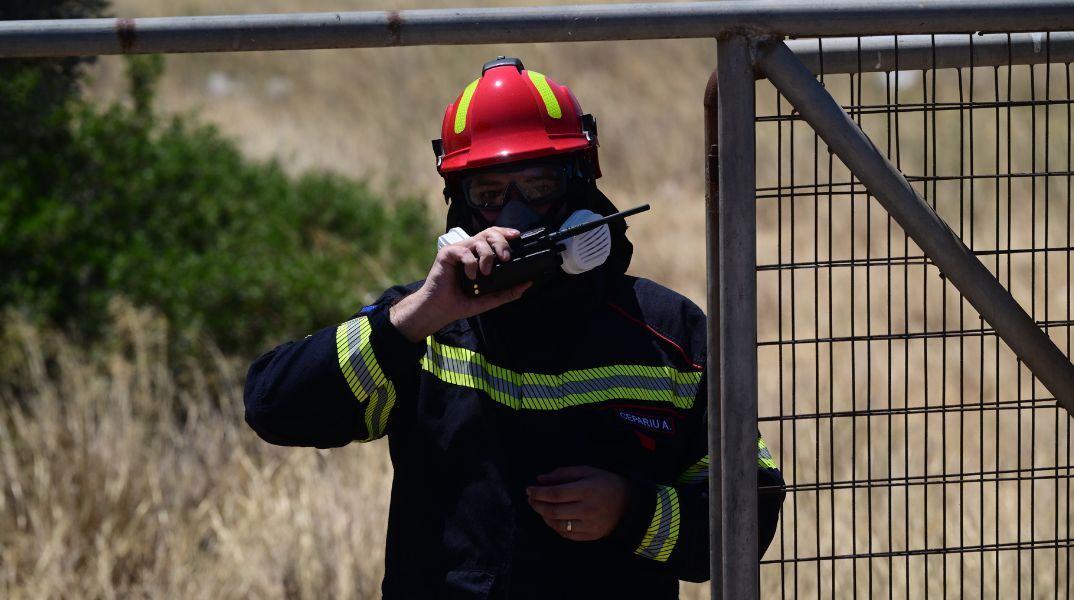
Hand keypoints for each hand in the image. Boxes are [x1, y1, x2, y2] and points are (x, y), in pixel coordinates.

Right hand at [389, 226, 530, 341]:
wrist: (439, 310)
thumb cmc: (461, 302)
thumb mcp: (489, 298)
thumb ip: (507, 292)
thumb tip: (527, 284)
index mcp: (479, 256)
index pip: (493, 236)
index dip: (505, 233)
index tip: (517, 236)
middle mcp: (469, 250)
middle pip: (489, 233)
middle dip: (501, 243)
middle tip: (506, 258)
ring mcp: (458, 250)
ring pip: (478, 240)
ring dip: (487, 256)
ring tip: (486, 272)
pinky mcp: (446, 254)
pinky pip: (464, 251)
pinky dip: (471, 264)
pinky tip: (470, 276)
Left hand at [526, 466, 629, 541]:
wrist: (630, 504)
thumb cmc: (607, 483)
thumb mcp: (588, 471)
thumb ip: (563, 474)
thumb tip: (540, 479)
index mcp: (586, 490)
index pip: (555, 494)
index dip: (539, 493)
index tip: (529, 489)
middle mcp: (587, 510)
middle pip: (554, 511)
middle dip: (537, 505)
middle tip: (530, 500)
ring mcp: (589, 525)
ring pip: (558, 525)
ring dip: (544, 517)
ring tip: (539, 508)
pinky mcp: (591, 536)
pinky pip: (567, 534)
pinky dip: (555, 527)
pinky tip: (552, 519)